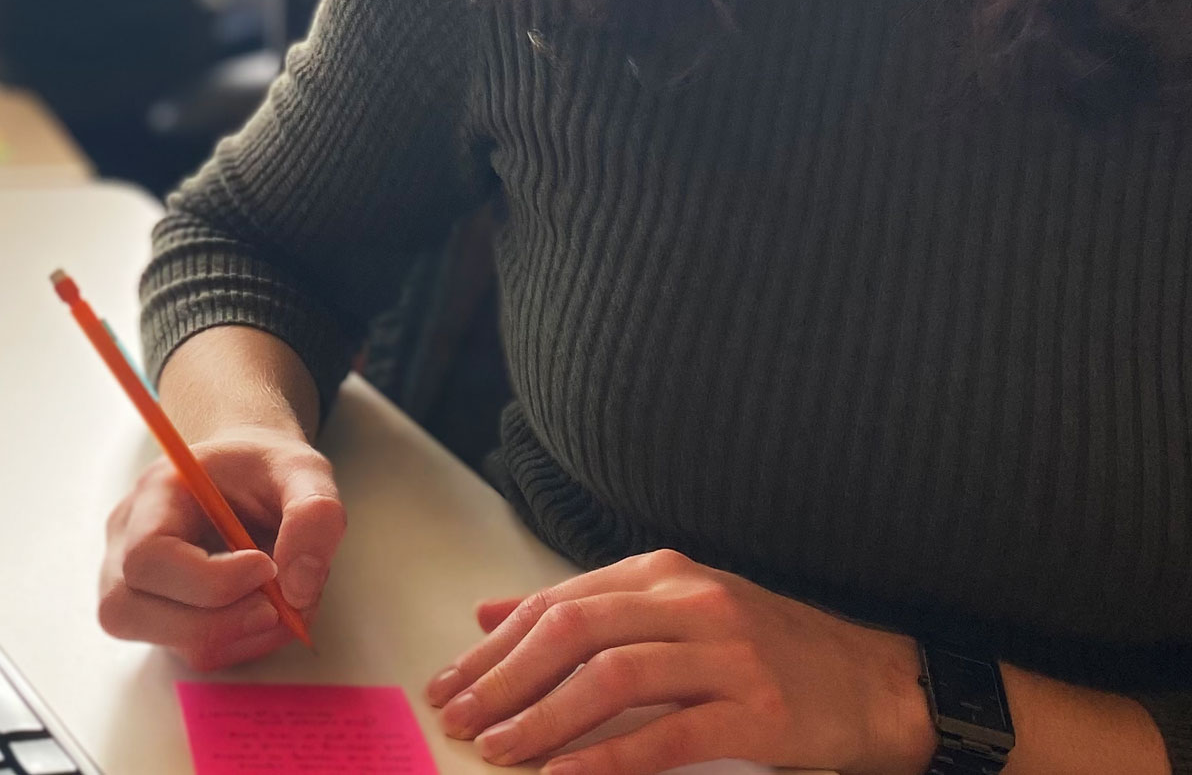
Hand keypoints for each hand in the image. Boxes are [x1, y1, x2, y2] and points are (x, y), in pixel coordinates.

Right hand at [96, 425, 345, 672]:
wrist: (253, 474)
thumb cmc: (266, 467)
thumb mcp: (303, 468)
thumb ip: (313, 514)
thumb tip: (298, 588)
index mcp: (153, 494)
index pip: (146, 556)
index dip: (208, 579)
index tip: (267, 566)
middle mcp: (126, 541)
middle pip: (131, 610)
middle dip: (219, 622)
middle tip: (276, 602)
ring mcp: (136, 584)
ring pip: (169, 644)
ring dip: (240, 635)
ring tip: (281, 600)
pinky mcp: (163, 616)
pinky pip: (196, 653)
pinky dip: (243, 642)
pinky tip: (267, 608)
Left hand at [424, 549, 934, 774]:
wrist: (881, 682)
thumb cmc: (767, 649)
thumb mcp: (676, 609)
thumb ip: (588, 608)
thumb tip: (492, 614)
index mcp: (664, 573)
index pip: (558, 602)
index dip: (495, 645)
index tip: (447, 682)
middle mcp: (690, 602)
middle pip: (574, 631)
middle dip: (505, 678)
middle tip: (458, 718)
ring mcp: (726, 654)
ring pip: (612, 677)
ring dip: (544, 717)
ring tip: (498, 750)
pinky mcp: (758, 711)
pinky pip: (668, 735)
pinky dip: (610, 758)